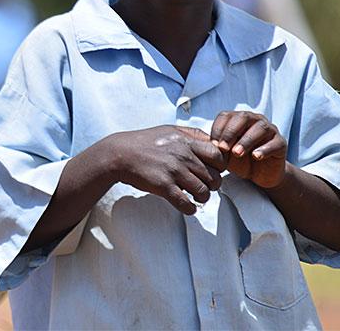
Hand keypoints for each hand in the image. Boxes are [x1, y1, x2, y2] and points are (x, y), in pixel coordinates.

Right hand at [101, 125, 225, 214]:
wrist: (120, 154)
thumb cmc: (145, 142)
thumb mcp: (170, 131)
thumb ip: (193, 135)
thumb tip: (214, 143)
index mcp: (186, 141)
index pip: (218, 155)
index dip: (219, 166)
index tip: (212, 170)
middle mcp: (183, 155)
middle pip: (214, 177)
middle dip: (211, 185)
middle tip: (203, 185)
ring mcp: (174, 171)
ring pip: (204, 192)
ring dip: (202, 198)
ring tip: (194, 196)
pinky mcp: (164, 186)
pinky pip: (187, 204)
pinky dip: (190, 209)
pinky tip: (187, 206)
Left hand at [210, 111, 286, 187]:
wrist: (260, 175)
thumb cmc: (239, 160)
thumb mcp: (226, 153)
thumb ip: (219, 146)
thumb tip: (210, 144)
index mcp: (238, 119)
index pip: (226, 116)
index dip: (218, 129)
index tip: (213, 145)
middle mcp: (254, 120)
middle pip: (243, 117)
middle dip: (231, 132)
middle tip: (224, 149)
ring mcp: (270, 130)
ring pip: (260, 128)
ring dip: (246, 140)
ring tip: (237, 153)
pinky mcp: (281, 143)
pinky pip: (275, 143)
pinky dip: (264, 149)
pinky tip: (256, 156)